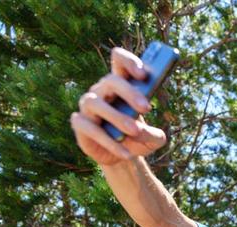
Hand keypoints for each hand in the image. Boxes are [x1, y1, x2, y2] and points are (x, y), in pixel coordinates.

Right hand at [70, 48, 166, 165]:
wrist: (122, 156)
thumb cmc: (138, 139)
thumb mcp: (153, 139)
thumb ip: (155, 134)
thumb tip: (144, 131)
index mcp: (122, 85)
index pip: (120, 61)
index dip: (130, 62)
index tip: (144, 74)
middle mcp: (102, 90)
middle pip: (111, 80)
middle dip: (129, 92)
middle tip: (146, 108)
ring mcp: (88, 105)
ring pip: (96, 103)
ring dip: (117, 117)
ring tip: (135, 131)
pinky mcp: (80, 124)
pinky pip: (90, 128)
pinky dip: (109, 141)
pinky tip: (125, 153)